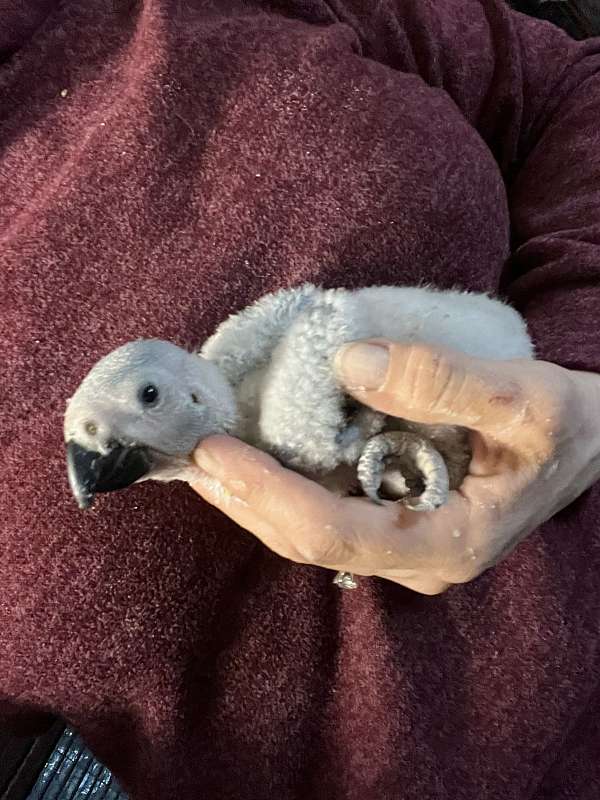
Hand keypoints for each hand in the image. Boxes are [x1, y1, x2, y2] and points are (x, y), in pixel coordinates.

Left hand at [191, 341, 599, 593]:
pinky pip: (322, 506)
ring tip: (199, 451)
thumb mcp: (523, 397)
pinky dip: (277, 480)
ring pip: (305, 528)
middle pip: (304, 539)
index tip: (215, 452)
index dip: (268, 493)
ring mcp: (401, 541)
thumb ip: (442, 381)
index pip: (334, 532)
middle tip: (185, 448)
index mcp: (445, 544)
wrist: (588, 440)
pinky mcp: (393, 518)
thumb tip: (347, 363)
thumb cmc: (567, 425)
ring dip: (249, 491)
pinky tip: (248, 451)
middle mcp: (413, 557)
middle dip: (241, 496)